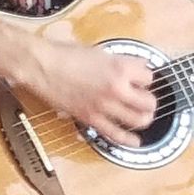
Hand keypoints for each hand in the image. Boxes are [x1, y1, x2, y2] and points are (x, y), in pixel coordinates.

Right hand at [19, 40, 156, 147]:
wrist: (45, 67)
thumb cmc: (67, 56)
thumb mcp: (101, 52)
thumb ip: (119, 62)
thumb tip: (133, 67)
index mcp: (120, 67)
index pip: (149, 77)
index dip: (146, 79)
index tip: (141, 80)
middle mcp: (116, 87)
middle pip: (148, 101)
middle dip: (150, 102)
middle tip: (147, 102)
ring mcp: (104, 105)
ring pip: (137, 119)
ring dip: (143, 120)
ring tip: (144, 119)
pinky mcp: (91, 119)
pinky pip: (114, 134)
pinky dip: (127, 140)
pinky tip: (134, 143)